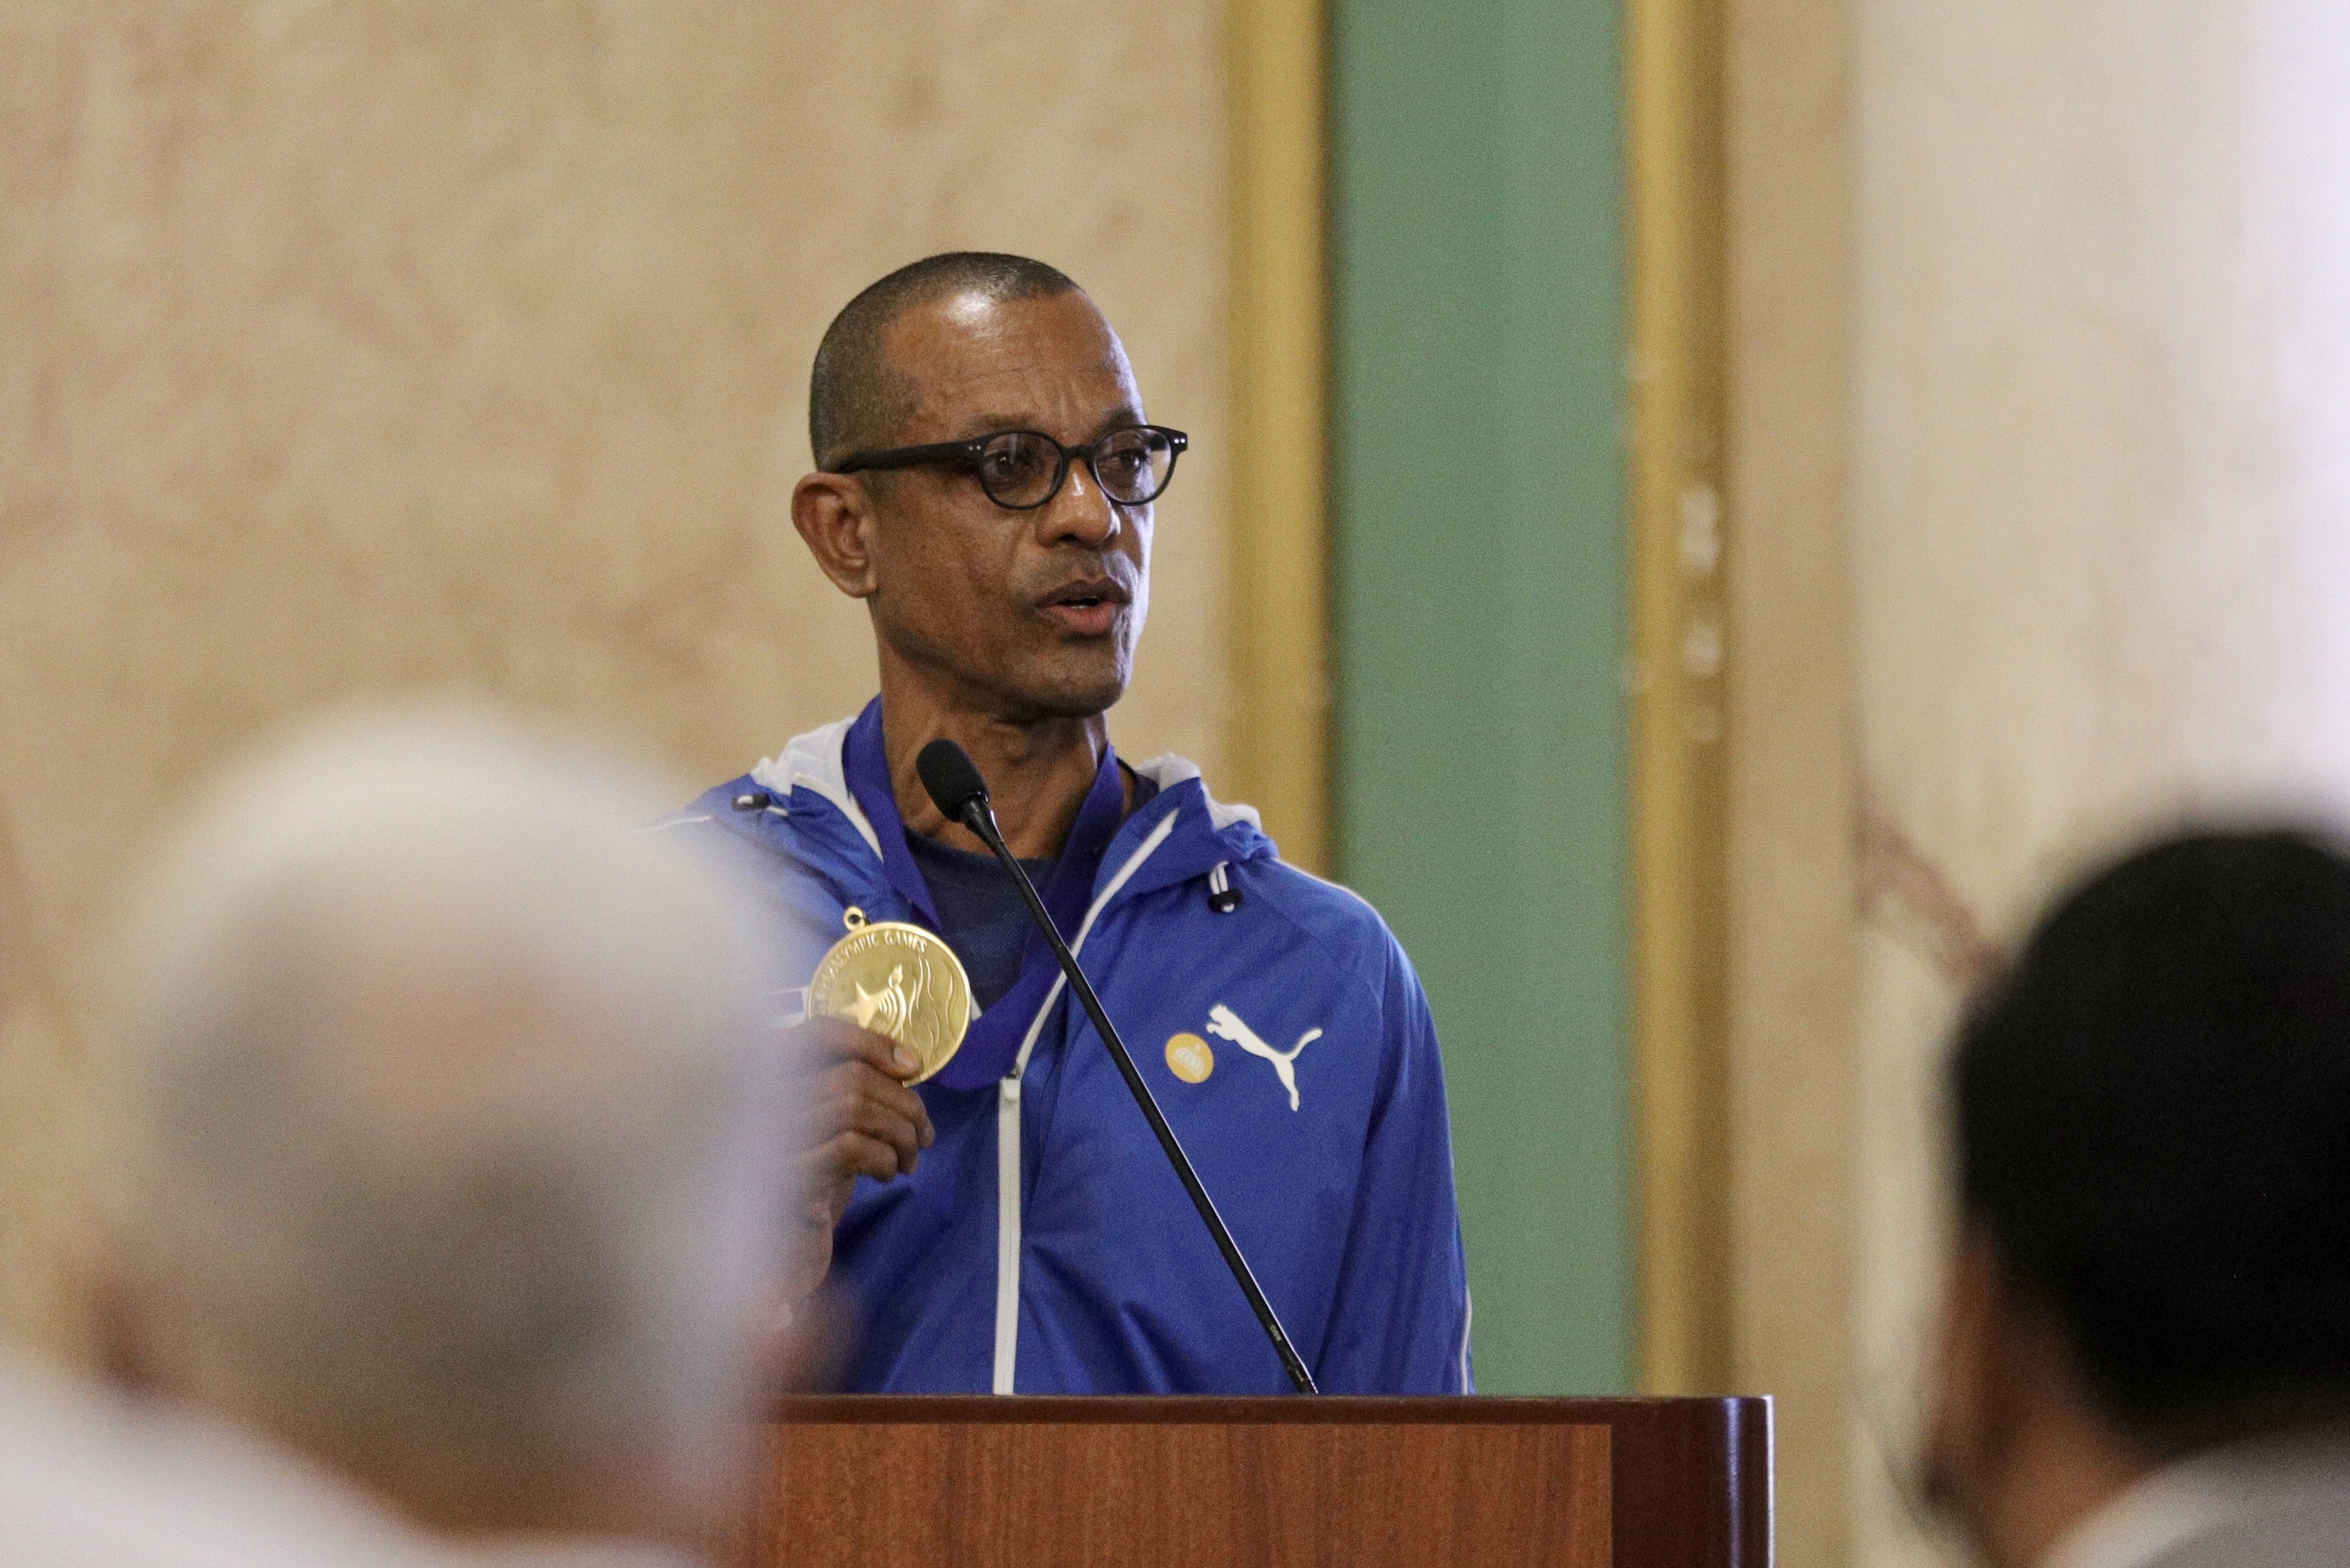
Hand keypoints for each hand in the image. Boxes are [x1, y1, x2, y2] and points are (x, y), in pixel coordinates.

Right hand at [787, 1018, 935, 1289]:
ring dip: (900, 1133)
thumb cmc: (814, 1178)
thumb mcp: (834, 1123)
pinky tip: (887, 1175)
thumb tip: (909, 1063)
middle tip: (925, 1135)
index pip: (821, 1034)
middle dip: (903, 1103)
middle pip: (850, 1074)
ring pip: (854, 1105)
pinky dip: (884, 1157)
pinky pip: (850, 1146)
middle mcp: (758, 1099)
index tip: (912, 1068)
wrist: (782, 1248)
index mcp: (769, 1077)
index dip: (873, 1042)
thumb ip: (855, 1088)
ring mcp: (767, 1137)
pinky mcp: (785, 1176)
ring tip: (910, 1160)